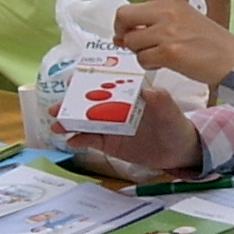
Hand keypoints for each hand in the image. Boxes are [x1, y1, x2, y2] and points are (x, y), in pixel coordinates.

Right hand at [66, 86, 204, 172]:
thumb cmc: (175, 125)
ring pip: (85, 121)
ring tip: (56, 126)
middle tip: (56, 108)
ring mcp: (110, 125)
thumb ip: (161, 101)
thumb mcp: (171, 112)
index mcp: (127, 93)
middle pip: (88, 102)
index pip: (104, 83)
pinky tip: (71, 141)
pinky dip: (79, 139)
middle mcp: (115, 107)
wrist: (177, 152)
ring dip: (69, 122)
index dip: (87, 81)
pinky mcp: (109, 142)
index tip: (72, 81)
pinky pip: (91, 140)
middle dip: (70, 103)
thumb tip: (151, 90)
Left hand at [113, 0, 233, 87]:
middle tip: (132, 40)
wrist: (233, 59)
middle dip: (121, 31)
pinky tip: (167, 62)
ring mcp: (169, 30)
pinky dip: (150, 65)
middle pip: (123, 15)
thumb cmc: (208, 43)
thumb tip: (120, 38)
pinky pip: (143, 59)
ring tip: (161, 53)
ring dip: (140, 52)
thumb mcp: (181, 24)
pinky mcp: (170, 50)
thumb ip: (150, 26)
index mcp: (171, 0)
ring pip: (131, 41)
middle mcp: (168, 10)